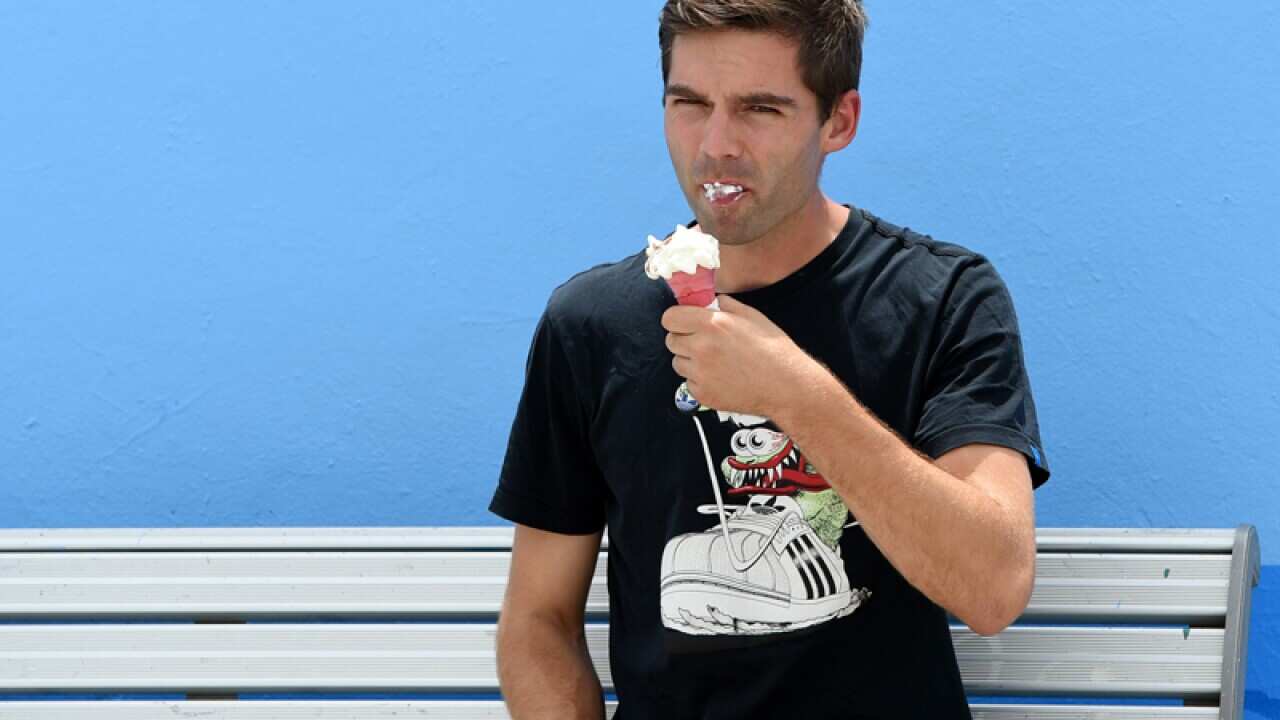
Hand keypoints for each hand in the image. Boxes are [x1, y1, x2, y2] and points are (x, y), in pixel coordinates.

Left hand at [661, 294, 812, 417]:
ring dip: (690, 361)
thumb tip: (714, 301)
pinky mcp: (702, 394)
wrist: (786, 386)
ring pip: (677, 363)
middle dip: (684, 339)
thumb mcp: (753, 317)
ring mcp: (700, 373)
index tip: (684, 323)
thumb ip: (728, 306)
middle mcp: (701, 348)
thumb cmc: (774, 350)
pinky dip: (700, 381)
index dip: (677, 319)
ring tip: (715, 362)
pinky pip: (688, 383)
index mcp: (712, 324)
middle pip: (671, 340)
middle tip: (703, 343)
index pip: (669, 318)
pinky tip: (721, 378)